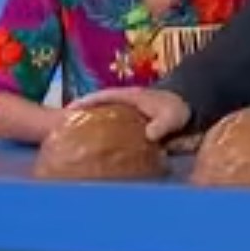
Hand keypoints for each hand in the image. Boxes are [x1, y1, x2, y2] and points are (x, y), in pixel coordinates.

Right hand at [73, 86, 190, 142]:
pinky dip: (102, 139)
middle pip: (96, 109)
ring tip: (69, 142)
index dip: (85, 103)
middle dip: (79, 116)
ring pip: (101, 120)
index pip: (102, 97)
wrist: (189, 111)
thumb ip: (161, 125)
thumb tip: (149, 135)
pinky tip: (93, 153)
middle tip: (60, 129)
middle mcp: (122, 105)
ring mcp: (124, 116)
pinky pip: (111, 132)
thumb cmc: (177, 109)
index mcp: (128, 97)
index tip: (68, 110)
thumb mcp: (171, 116)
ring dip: (88, 128)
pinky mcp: (129, 128)